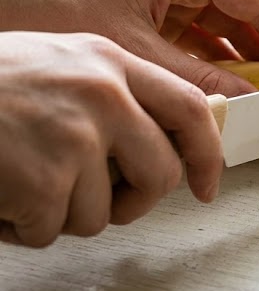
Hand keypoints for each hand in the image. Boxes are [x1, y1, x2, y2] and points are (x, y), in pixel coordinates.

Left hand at [0, 0, 258, 95]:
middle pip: (248, 9)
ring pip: (227, 21)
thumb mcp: (135, 53)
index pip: (258, 2)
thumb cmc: (54, 11)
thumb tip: (246, 104)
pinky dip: (217, 57)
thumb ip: (197, 79)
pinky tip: (231, 85)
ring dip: (247, 56)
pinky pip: (201, 30)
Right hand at [0, 32, 221, 247]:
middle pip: (160, 172)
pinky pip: (52, 229)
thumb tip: (161, 142)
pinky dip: (23, 226)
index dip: (206, 154)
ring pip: (104, 211)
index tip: (207, 182)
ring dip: (63, 213)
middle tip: (103, 201)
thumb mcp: (62, 61)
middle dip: (135, 201)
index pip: (190, 109)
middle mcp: (103, 93)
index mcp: (111, 61)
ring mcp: (75, 134)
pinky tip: (0, 194)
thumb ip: (116, 92)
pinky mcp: (44, 177)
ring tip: (25, 180)